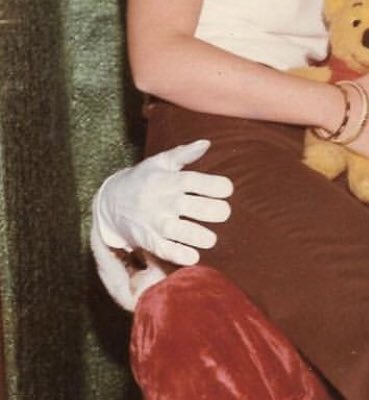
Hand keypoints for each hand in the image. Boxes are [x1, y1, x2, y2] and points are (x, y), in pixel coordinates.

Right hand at [93, 139, 232, 265]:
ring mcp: (155, 222)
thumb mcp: (160, 162)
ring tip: (210, 238)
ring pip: (180, 231)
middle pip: (192, 206)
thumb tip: (206, 143)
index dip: (215, 185)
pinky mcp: (149, 240)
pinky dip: (180, 256)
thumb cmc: (144, 180)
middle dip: (213, 211)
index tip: (227, 189)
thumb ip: (184, 154)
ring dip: (199, 236)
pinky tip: (193, 255)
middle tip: (223, 213)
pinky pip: (166, 251)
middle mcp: (163, 201)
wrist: (110, 202)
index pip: (194, 181)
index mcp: (168, 180)